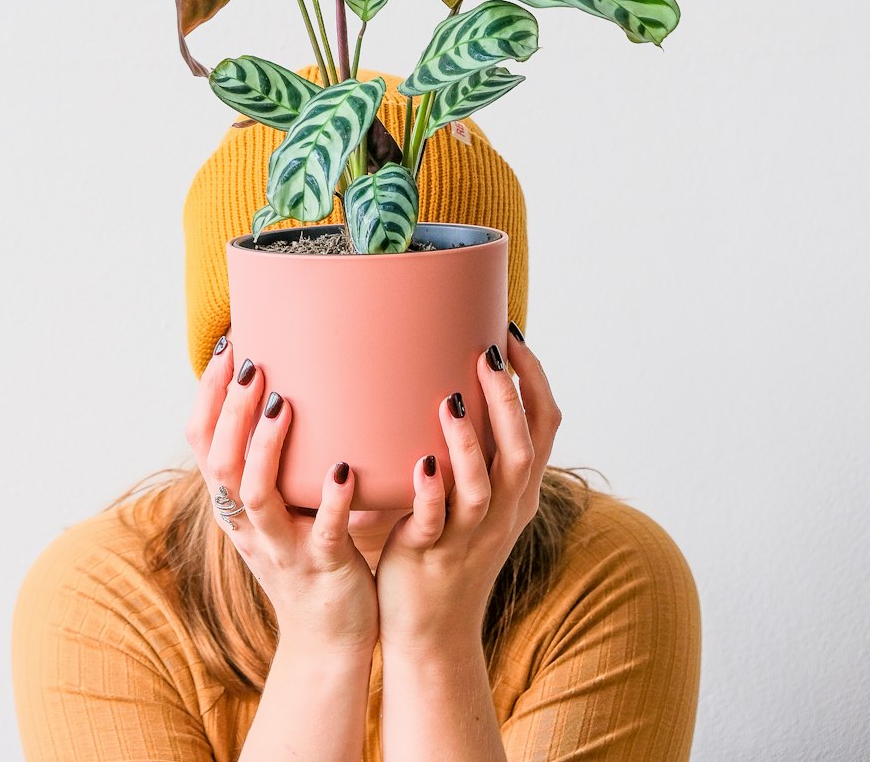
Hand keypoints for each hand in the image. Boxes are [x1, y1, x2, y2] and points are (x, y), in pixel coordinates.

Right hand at [185, 332, 378, 653]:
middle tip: (250, 366)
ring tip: (281, 405)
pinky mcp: (322, 566)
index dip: (208, 397)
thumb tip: (302, 379)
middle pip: (221, 463)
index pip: (203, 445)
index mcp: (235, 504)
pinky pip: (323, 531)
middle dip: (231, 412)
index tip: (226, 347)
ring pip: (256, 496)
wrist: (332, 637)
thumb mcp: (286, 503)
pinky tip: (344, 467)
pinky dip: (331, 498)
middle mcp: (248, 524)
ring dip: (264, 447)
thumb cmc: (313, 552)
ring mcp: (282, 547)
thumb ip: (284, 455)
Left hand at [374, 325, 561, 650]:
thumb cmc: (446, 546)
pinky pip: (437, 521)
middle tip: (489, 352)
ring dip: (470, 440)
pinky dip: (432, 490)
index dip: (535, 380)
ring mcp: (472, 535)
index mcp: (520, 491)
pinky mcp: (435, 555)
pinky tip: (421, 462)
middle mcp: (505, 511)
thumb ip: (473, 448)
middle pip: (522, 449)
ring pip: (484, 485)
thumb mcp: (474, 496)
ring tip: (451, 398)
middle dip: (508, 398)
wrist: (431, 630)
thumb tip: (450, 375)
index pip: (544, 427)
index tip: (513, 335)